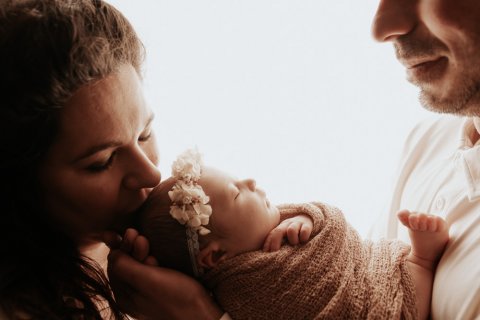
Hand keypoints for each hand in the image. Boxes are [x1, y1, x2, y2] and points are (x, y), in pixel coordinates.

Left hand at [104, 229, 222, 319]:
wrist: (202, 315)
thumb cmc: (178, 297)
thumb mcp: (149, 279)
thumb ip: (125, 266)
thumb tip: (112, 253)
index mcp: (123, 296)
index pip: (114, 263)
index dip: (123, 247)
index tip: (136, 234)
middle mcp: (130, 297)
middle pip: (125, 264)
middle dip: (132, 248)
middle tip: (143, 237)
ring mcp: (144, 295)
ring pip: (137, 266)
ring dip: (143, 253)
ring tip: (153, 250)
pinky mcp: (158, 292)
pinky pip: (148, 272)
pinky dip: (152, 262)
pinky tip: (160, 260)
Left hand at [263, 214, 312, 251]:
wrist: (308, 218)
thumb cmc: (295, 233)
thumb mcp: (285, 236)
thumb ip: (279, 243)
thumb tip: (269, 254)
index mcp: (280, 228)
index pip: (271, 234)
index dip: (268, 243)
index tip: (266, 252)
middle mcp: (287, 225)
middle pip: (278, 231)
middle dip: (275, 242)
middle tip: (275, 252)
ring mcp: (297, 224)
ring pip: (291, 230)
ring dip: (292, 240)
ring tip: (295, 244)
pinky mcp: (307, 225)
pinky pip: (304, 231)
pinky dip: (303, 237)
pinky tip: (304, 241)